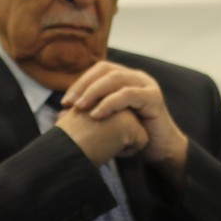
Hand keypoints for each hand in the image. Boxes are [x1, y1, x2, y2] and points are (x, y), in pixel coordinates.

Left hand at [61, 62, 190, 177]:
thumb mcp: (108, 121)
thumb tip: (59, 114)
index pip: (99, 70)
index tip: (66, 101)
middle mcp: (136, 77)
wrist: (160, 150)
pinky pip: (128, 94)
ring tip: (80, 108)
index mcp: (126, 79)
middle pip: (106, 70)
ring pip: (116, 78)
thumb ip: (89, 113)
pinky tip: (97, 115)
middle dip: (84, 85)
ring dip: (94, 91)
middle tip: (70, 103)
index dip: (81, 82)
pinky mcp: (153, 98)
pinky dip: (110, 103)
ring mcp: (146, 86)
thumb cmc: (132, 136)